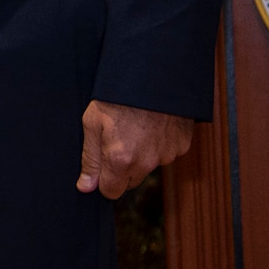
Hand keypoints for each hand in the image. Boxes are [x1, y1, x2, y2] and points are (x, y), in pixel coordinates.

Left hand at [77, 100, 193, 197]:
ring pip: (148, 166)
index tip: (100, 165)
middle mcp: (146, 163)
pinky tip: (151, 124)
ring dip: (141, 155)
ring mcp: (167, 155)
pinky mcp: (182, 146)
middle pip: (130, 181)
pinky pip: (166, 153)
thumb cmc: (116, 98)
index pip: (111, 191)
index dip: (103, 180)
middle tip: (115, 140)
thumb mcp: (92, 123)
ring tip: (133, 127)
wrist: (152, 77)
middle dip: (121, 169)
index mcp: (121, 160)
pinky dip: (158, 144)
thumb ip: (90, 159)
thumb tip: (86, 187)